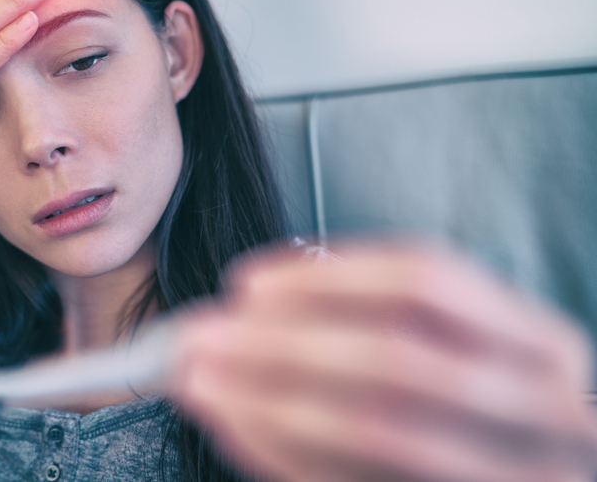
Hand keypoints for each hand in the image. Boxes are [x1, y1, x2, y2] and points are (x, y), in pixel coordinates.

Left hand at [171, 242, 596, 481]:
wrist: (521, 473)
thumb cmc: (471, 396)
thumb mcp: (455, 344)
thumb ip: (369, 314)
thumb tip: (243, 302)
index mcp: (539, 342)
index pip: (424, 282)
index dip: (325, 279)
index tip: (245, 284)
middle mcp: (543, 409)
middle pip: (392, 357)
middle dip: (279, 344)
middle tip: (199, 337)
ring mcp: (510, 475)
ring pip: (372, 430)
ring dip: (265, 402)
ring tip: (198, 382)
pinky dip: (280, 453)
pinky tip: (234, 427)